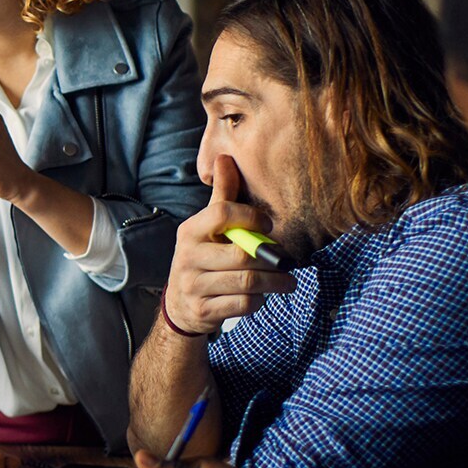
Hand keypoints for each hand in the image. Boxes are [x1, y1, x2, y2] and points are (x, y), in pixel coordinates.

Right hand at [162, 156, 295, 335]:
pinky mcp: (203, 310)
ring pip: (247, 282)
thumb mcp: (207, 227)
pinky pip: (242, 304)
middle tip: (287, 260)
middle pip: (242, 254)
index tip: (269, 227)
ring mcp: (193, 285)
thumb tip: (224, 157)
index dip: (251, 218)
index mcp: (190, 231)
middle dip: (272, 259)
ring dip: (274, 282)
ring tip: (287, 281)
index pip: (222, 213)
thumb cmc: (203, 258)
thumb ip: (222, 195)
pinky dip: (259, 301)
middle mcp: (188, 257)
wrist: (180, 305)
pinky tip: (262, 296)